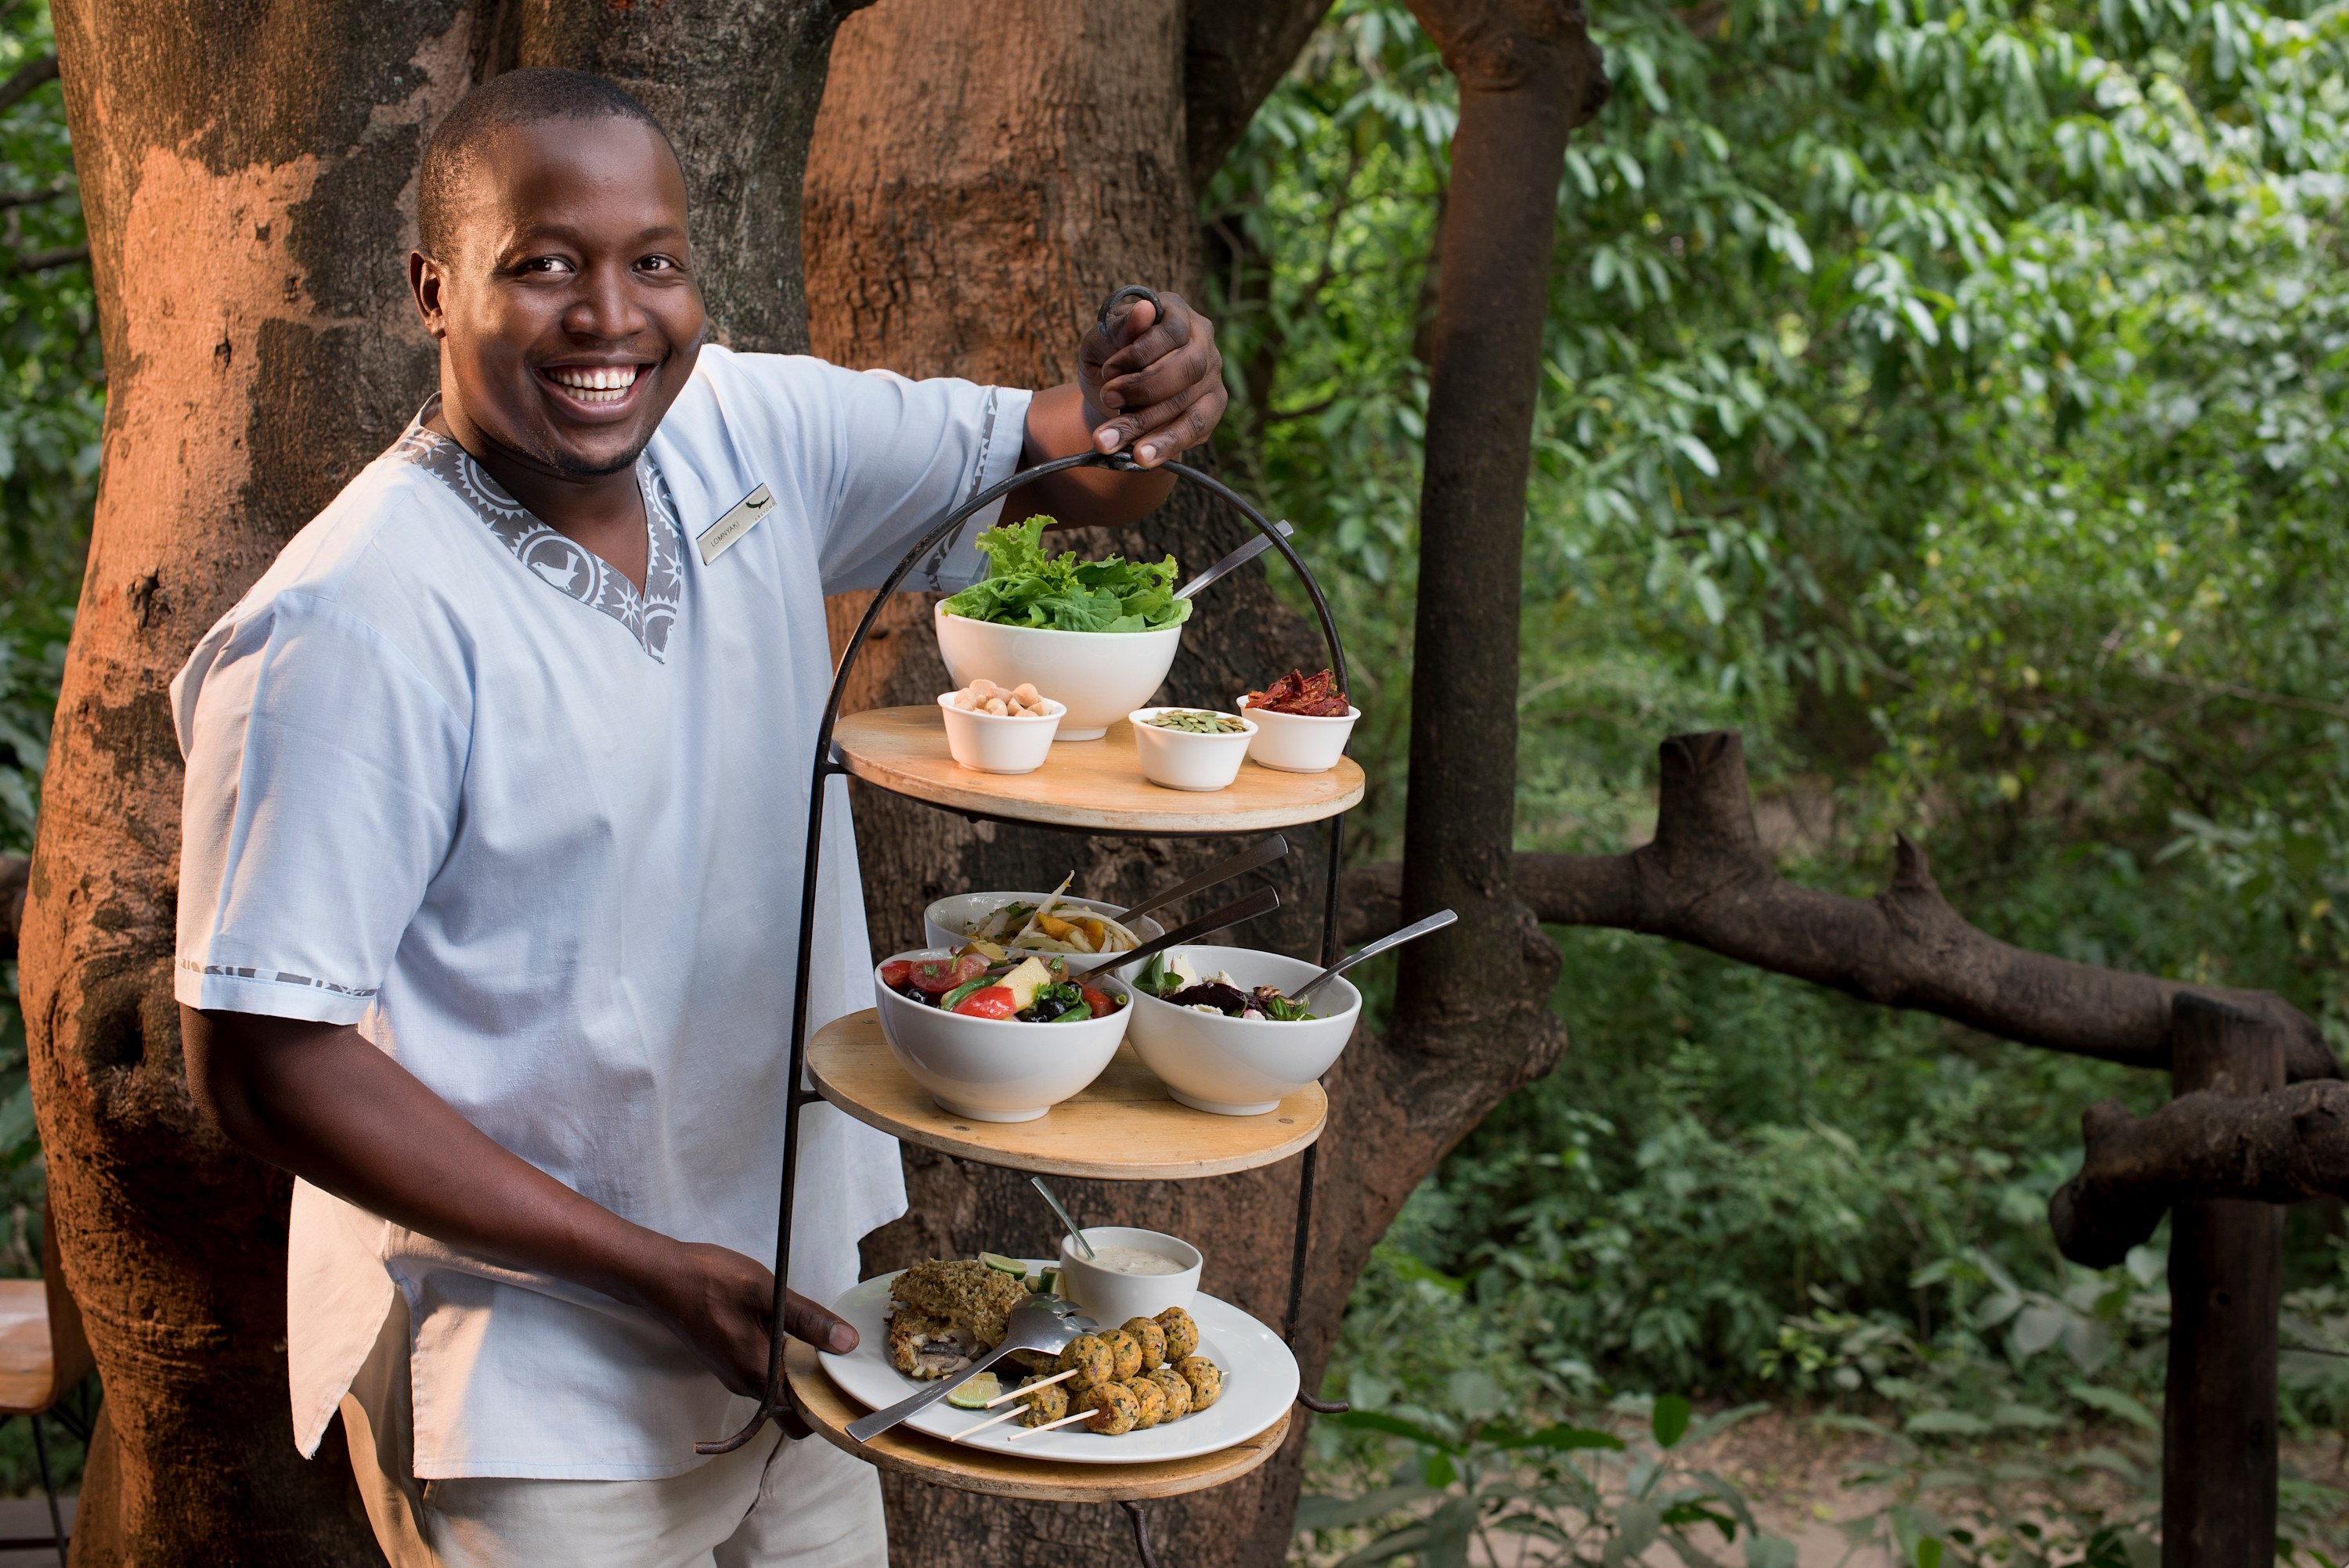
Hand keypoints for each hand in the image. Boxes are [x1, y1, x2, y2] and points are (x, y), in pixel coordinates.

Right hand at [643, 1240, 857, 1434]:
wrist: (661, 1277)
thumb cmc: (710, 1281)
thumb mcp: (767, 1292)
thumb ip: (807, 1320)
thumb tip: (847, 1344)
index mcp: (758, 1373)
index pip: (802, 1417)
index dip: (831, 1406)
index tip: (853, 1383)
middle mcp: (746, 1384)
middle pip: (793, 1408)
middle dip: (820, 1390)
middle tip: (845, 1359)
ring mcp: (735, 1374)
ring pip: (779, 1390)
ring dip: (803, 1372)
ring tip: (826, 1342)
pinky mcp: (730, 1360)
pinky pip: (765, 1374)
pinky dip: (784, 1362)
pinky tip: (795, 1332)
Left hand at [1078, 292, 1226, 468]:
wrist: (1111, 393)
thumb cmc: (1106, 358)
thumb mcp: (1100, 341)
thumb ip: (1118, 328)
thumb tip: (1144, 312)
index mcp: (1176, 313)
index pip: (1172, 330)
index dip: (1139, 353)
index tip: (1107, 371)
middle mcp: (1203, 341)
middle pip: (1190, 367)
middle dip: (1145, 390)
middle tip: (1107, 400)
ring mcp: (1212, 376)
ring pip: (1193, 404)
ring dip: (1150, 426)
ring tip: (1112, 442)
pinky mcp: (1212, 408)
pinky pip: (1197, 430)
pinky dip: (1167, 445)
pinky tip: (1141, 457)